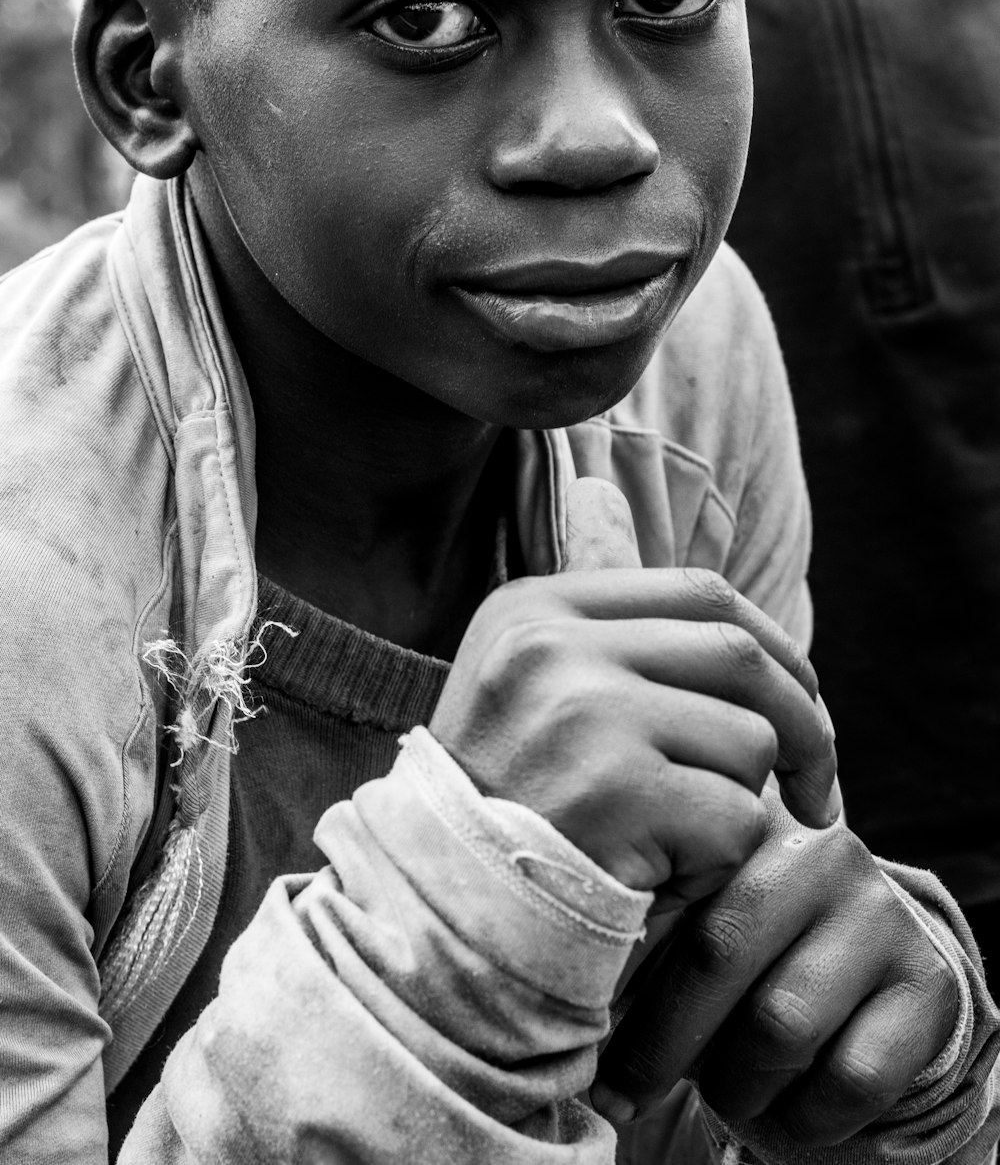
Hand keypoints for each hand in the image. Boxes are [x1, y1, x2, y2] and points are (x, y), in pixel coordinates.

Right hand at [431, 478, 838, 900]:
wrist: (440, 913)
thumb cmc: (502, 801)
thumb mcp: (519, 675)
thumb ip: (588, 610)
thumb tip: (605, 493)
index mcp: (537, 606)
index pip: (701, 591)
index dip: (774, 647)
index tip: (799, 702)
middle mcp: (556, 646)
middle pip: (742, 654)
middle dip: (806, 723)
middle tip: (817, 788)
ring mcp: (585, 716)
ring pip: (749, 741)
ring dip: (740, 805)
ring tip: (674, 840)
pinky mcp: (617, 796)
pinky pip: (737, 819)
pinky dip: (719, 865)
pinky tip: (658, 877)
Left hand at [594, 793, 958, 1142]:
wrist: (874, 971)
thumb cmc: (753, 951)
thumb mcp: (701, 920)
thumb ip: (647, 931)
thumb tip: (560, 991)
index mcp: (751, 823)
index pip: (673, 893)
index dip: (626, 984)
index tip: (589, 1053)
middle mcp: (825, 852)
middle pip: (718, 954)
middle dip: (662, 1044)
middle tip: (624, 1094)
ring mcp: (882, 913)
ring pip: (781, 1024)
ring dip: (735, 1083)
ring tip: (721, 1090)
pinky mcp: (927, 984)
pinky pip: (851, 1075)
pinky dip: (805, 1115)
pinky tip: (786, 1108)